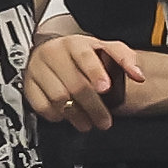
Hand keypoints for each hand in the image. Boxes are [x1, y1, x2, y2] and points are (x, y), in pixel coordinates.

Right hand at [24, 31, 144, 129]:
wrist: (52, 51)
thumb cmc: (83, 54)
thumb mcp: (106, 49)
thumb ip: (125, 58)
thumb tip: (138, 75)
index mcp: (74, 43)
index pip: (84, 56)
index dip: (95, 72)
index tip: (105, 88)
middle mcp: (54, 54)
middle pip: (74, 83)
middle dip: (93, 106)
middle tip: (104, 121)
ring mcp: (38, 69)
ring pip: (58, 97)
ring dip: (76, 115)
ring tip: (88, 123)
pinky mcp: (29, 84)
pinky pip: (40, 104)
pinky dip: (56, 115)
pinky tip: (67, 116)